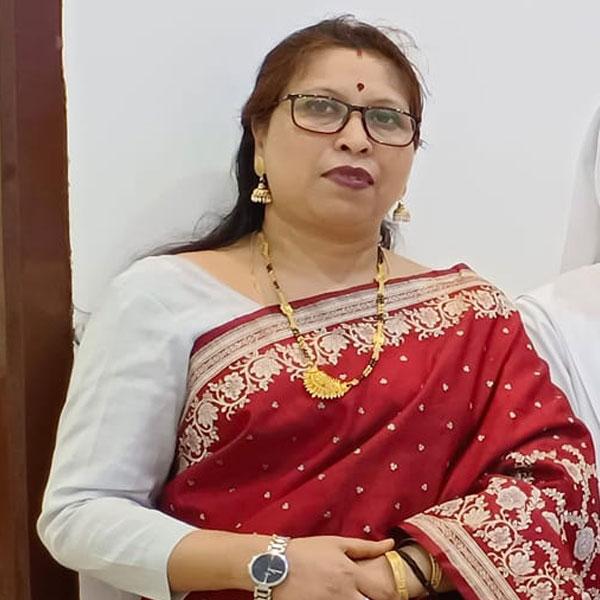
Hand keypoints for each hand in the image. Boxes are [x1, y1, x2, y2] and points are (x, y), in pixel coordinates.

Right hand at [273, 535, 393, 599]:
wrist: (273, 565)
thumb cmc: (306, 551)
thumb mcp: (336, 543)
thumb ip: (365, 546)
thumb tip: (391, 544)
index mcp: (350, 573)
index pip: (383, 592)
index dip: (393, 596)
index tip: (396, 595)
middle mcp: (344, 593)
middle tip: (377, 596)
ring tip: (355, 595)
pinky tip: (339, 599)